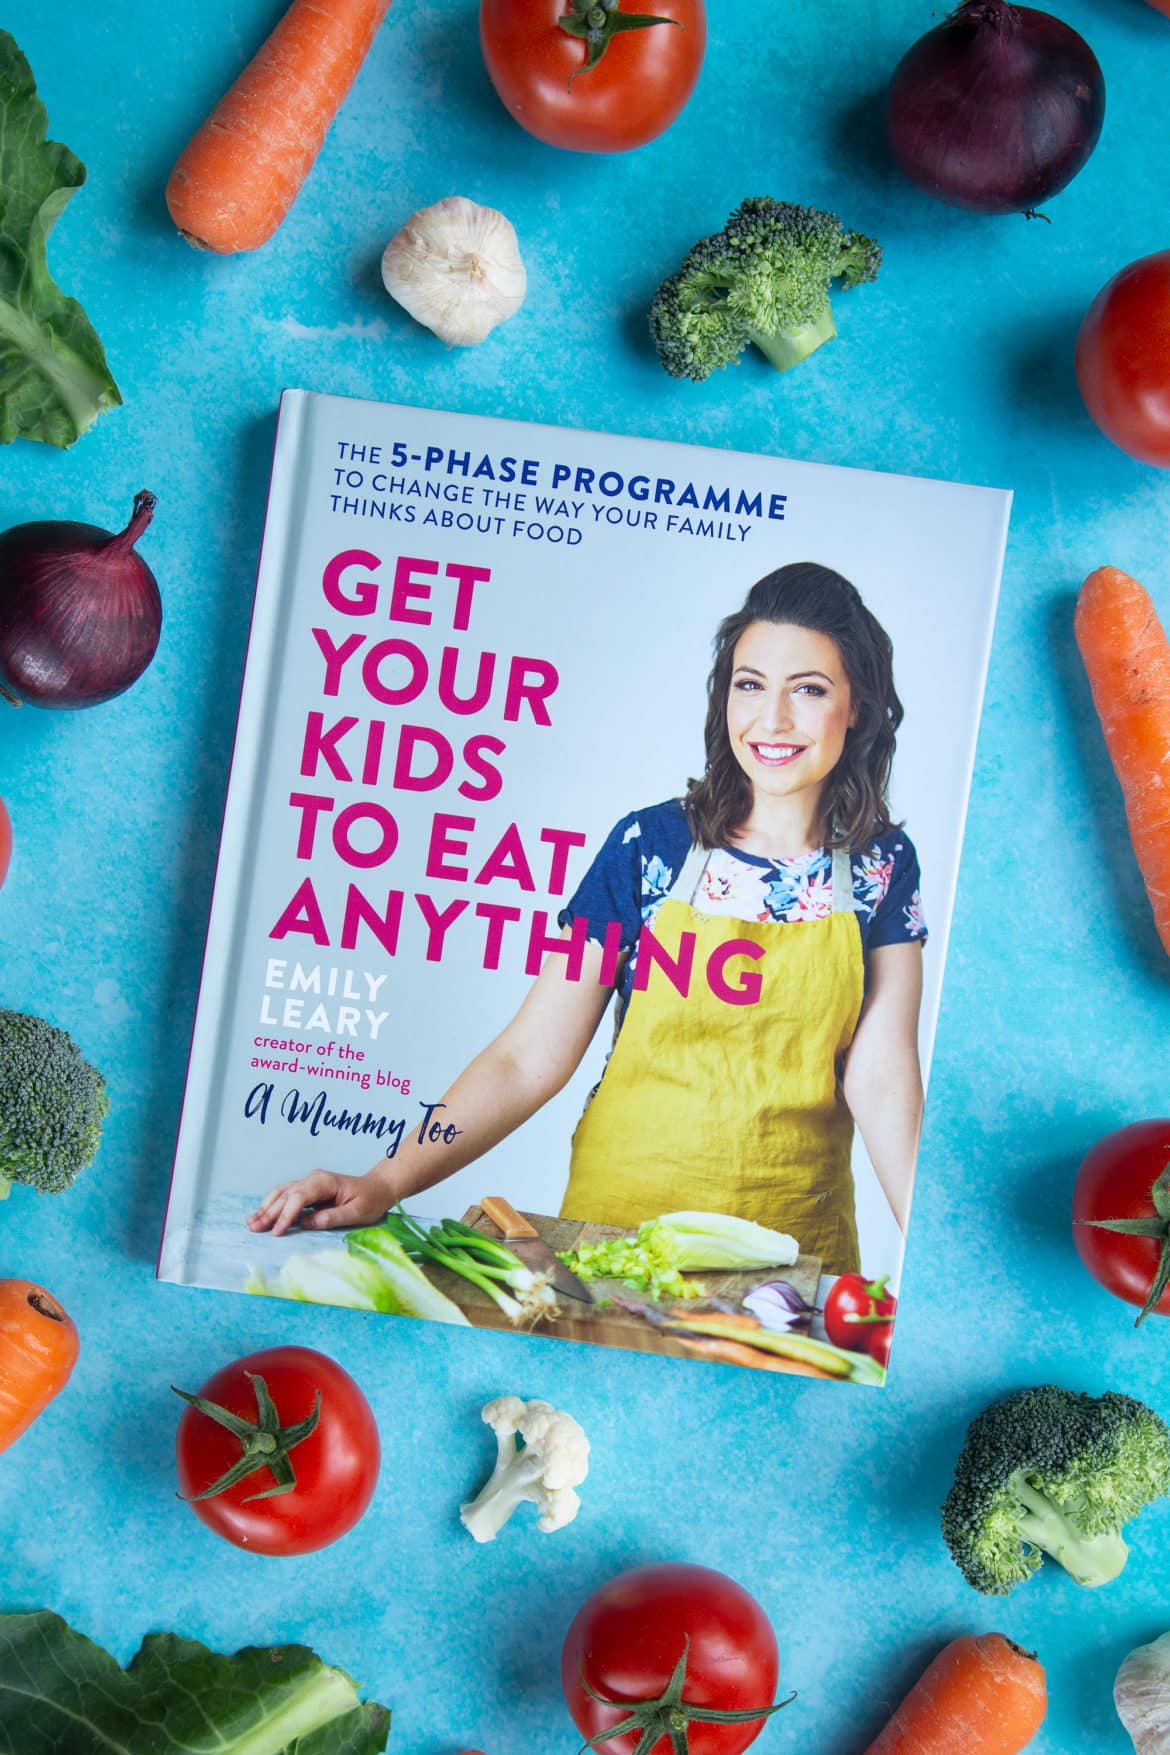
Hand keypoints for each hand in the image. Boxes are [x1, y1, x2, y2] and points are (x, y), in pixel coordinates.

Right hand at [246, 1168, 391, 1235]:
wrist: (378, 1187)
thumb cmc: (371, 1200)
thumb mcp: (357, 1212)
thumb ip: (332, 1217)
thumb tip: (307, 1223)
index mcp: (324, 1182)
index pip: (299, 1198)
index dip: (286, 1215)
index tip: (277, 1232)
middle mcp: (313, 1179)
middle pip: (286, 1195)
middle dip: (269, 1213)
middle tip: (253, 1229)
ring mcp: (309, 1183)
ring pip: (282, 1194)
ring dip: (266, 1208)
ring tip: (251, 1223)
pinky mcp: (308, 1190)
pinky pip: (286, 1196)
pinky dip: (273, 1205)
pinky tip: (262, 1215)